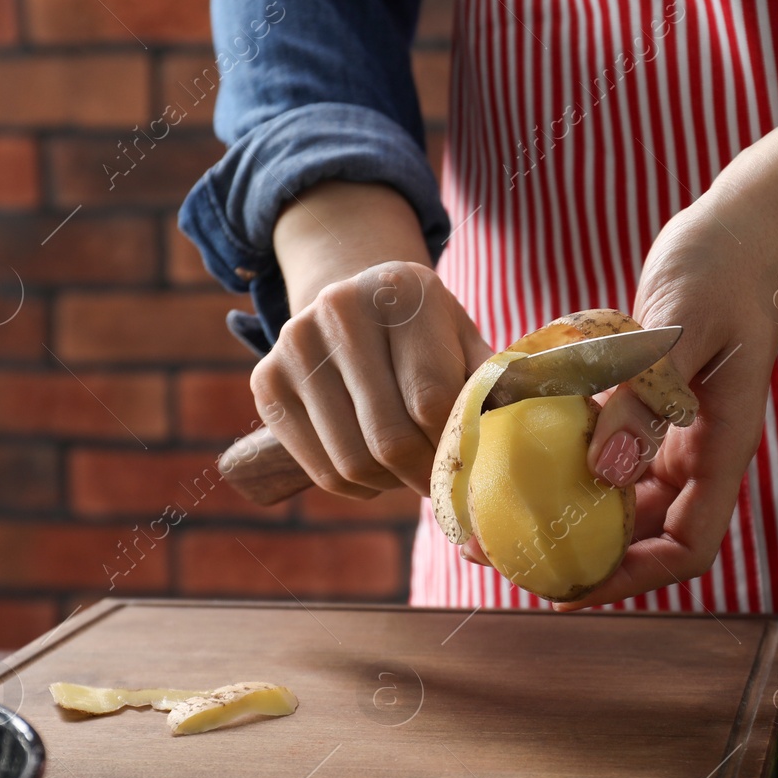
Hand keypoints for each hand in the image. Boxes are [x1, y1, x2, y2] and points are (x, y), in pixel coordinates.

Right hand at [254, 184, 491, 498]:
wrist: (355, 301)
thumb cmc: (427, 336)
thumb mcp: (467, 343)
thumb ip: (494, 394)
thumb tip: (512, 465)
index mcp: (403, 290)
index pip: (431, 401)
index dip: (452, 448)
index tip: (466, 463)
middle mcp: (340, 307)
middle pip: (388, 438)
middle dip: (422, 475)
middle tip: (439, 481)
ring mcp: (295, 343)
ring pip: (351, 461)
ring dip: (389, 484)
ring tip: (408, 470)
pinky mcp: (266, 380)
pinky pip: (318, 467)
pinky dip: (354, 486)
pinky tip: (374, 469)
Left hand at [555, 82, 777, 607]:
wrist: (739, 226)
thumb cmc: (720, 268)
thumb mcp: (679, 328)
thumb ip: (645, 397)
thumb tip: (604, 472)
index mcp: (724, 447)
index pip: (689, 548)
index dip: (634, 580)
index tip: (573, 589)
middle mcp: (705, 451)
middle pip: (653, 536)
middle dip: (594, 558)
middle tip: (522, 561)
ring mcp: (683, 431)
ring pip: (631, 500)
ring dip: (581, 516)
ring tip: (515, 519)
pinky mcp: (659, 406)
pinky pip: (617, 454)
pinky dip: (577, 465)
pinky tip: (529, 459)